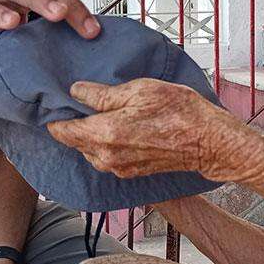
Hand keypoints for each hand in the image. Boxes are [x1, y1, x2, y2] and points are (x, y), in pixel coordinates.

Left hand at [47, 78, 240, 180]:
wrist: (208, 141)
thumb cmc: (179, 112)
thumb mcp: (139, 90)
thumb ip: (102, 94)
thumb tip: (76, 91)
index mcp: (105, 134)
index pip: (61, 130)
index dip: (55, 114)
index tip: (56, 100)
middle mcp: (107, 157)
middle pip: (73, 141)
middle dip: (73, 122)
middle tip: (81, 101)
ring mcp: (118, 168)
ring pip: (89, 150)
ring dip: (90, 134)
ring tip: (103, 112)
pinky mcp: (130, 172)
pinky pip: (105, 157)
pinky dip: (104, 143)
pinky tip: (118, 127)